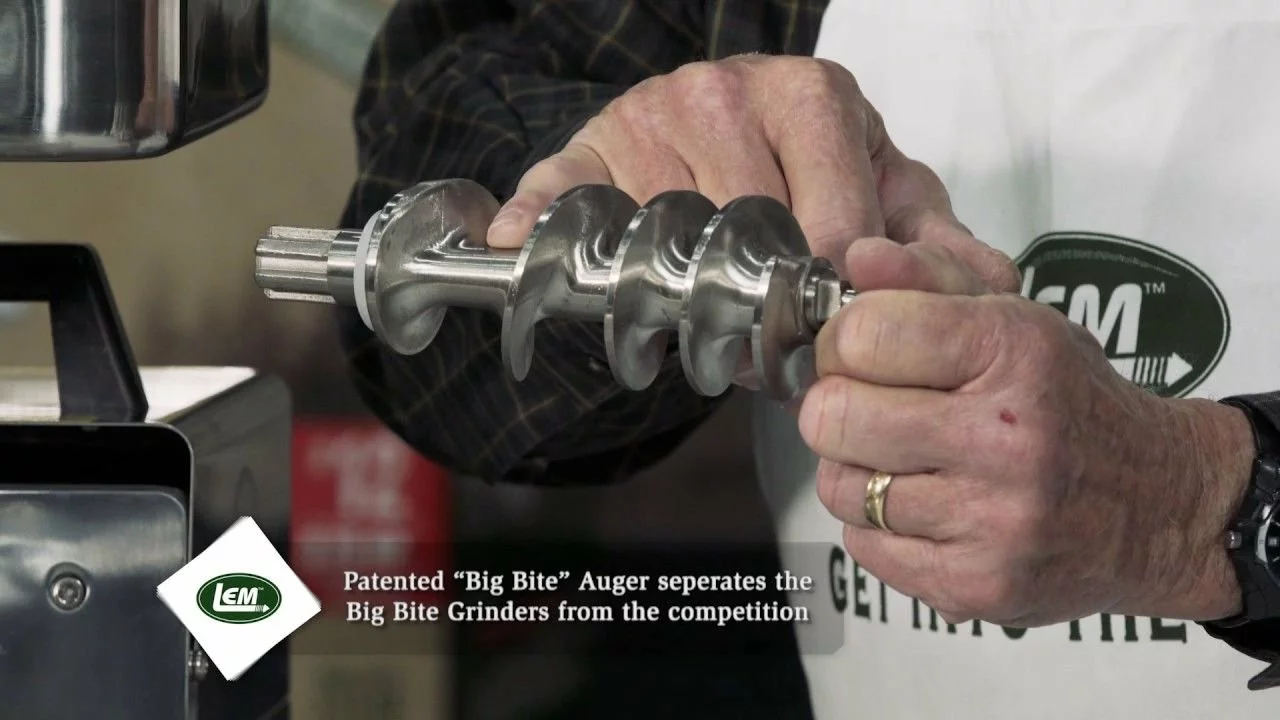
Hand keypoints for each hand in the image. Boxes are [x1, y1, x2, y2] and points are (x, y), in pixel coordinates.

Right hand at [488, 55, 1018, 292]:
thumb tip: (991, 289)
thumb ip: (940, 241)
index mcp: (812, 94)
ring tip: (710, 334)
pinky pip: (561, 197)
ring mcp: (646, 118)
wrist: (708, 133)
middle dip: (764, 313)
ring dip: (687, 305)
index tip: (831, 339)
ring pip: (670, 242)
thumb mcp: (886, 195)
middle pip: (749, 240)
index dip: (832, 298)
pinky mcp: (582, 148)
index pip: (833, 223)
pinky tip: (524, 254)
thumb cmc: (808, 173)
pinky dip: (542, 230)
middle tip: (769, 355)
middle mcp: (724, 91)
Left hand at [799, 287, 1256, 625]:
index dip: (843, 341)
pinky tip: (923, 507)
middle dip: (837, 407)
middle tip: (868, 409)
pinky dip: (878, 526)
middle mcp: (1005, 439)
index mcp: (1014, 353)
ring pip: (841, 488)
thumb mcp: (1019, 320)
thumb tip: (855, 260)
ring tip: (902, 460)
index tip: (861, 352)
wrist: (1162, 507)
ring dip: (856, 471)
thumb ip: (929, 279)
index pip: (861, 335)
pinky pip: (865, 547)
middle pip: (833, 417)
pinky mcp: (978, 586)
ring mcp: (993, 521)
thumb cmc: (1071, 400)